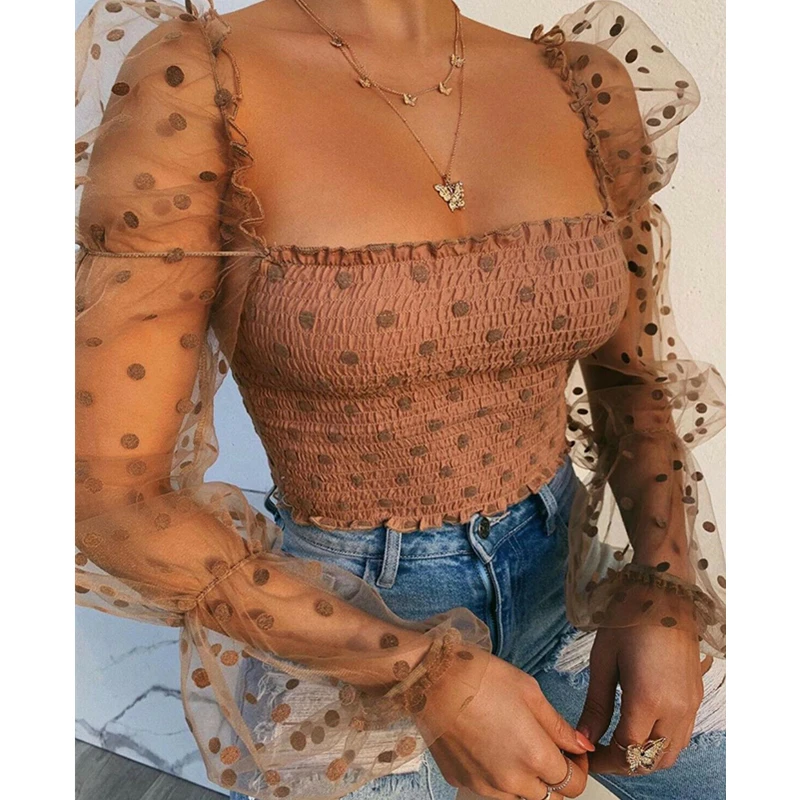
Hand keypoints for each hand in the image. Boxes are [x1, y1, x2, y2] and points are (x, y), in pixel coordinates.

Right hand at [419, 648, 593, 799]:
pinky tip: (490, 747)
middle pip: (550, 798)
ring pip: (520, 797)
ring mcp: (484, 785)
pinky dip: (497, 776)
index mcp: (534, 756)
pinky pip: (490, 789)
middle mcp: (511, 780)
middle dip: (555, 777)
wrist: (431, 679)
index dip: (579, 767)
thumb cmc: (479, 678)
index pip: (575, 784)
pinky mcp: (462, 781)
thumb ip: (558, 725)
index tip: (573, 751)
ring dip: (526, 781)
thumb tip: (581, 745)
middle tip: (547, 749)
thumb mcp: (529, 691)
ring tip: (515, 745)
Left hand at [578, 625, 712, 774]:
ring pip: (671, 752)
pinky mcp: (696, 696)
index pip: (627, 751)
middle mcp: (675, 709)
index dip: (604, 760)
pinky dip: (661, 742)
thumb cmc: (628, 619)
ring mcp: (690, 704)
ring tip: (619, 743)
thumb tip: (584, 738)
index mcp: (648, 700)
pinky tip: (640, 727)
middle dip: (625, 764)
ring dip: (645, 756)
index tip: (587, 757)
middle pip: (652, 760)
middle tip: (600, 753)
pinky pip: (682, 735)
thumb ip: (595, 705)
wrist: (663, 593)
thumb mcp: (603, 661)